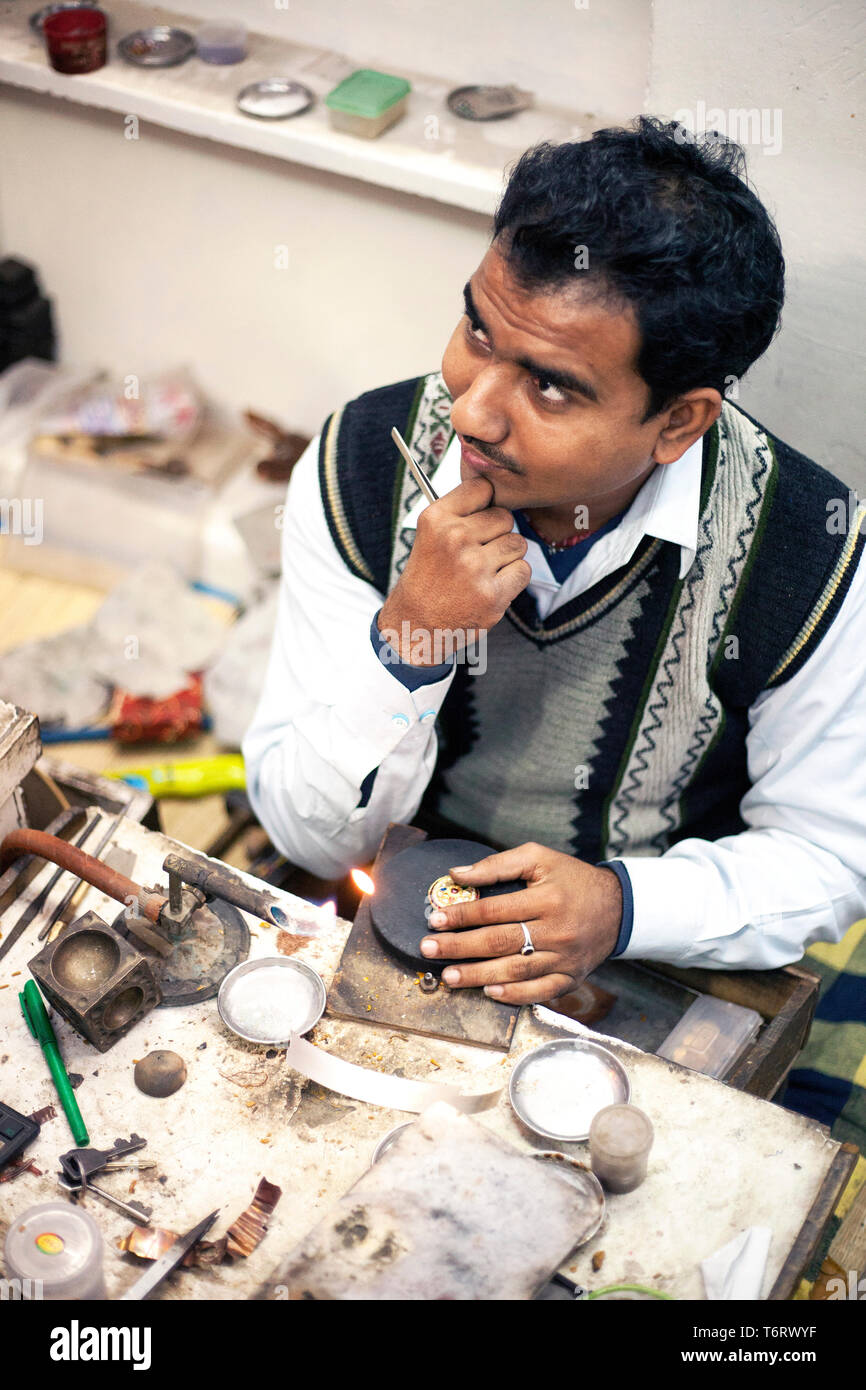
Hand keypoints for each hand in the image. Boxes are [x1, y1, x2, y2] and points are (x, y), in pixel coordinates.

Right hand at [377, 474, 530, 662]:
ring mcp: (474, 567)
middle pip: (505, 517)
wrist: (416, 624)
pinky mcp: (492, 593)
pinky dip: (513, 579)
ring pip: (518, 544)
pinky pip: (523, 570)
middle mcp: (455, 539)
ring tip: (484, 571)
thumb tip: (499, 493)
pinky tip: (491, 586)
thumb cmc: (428, 578)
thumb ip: (461, 512)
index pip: (482, 488)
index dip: (485, 503)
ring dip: (507, 557)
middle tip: (478, 552)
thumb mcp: (429, 535)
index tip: (479, 517)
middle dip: (498, 533)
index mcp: (436, 519)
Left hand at [419, 842, 622, 1003]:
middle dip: (459, 948)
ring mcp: (565, 958)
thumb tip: (456, 874)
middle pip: (500, 942)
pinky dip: (514, 995)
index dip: (462, 915)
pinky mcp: (571, 977)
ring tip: (449, 977)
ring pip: (515, 971)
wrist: (617, 907)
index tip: (435, 920)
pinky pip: (540, 992)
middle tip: (429, 950)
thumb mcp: (539, 858)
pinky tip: (490, 992)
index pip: (495, 909)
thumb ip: (498, 864)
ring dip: (478, 976)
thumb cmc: (571, 879)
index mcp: (547, 898)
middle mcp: (556, 930)